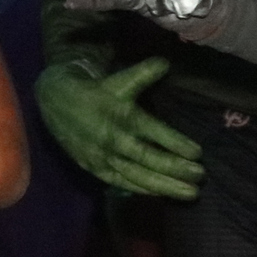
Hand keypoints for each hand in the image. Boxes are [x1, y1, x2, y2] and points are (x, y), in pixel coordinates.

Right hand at [32, 58, 200, 198]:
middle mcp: (114, 139)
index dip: (177, 144)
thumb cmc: (96, 91)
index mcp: (122, 115)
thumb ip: (144, 73)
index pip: (154, 133)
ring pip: (137, 175)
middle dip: (176, 169)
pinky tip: (161, 194)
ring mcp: (103, 156)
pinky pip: (120, 182)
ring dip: (165, 186)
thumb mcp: (119, 79)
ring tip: (190, 193)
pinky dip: (142, 190)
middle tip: (201, 176)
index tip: (198, 153)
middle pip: (149, 158)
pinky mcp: (94, 167)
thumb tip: (167, 63)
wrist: (55, 101)